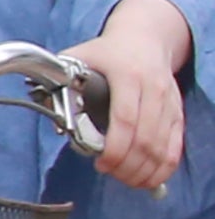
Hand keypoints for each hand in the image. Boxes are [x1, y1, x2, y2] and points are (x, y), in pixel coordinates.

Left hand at [74, 0, 191, 190]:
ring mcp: (170, 102)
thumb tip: (41, 104)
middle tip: (109, 173)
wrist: (145, 39)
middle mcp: (154, 89)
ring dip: (144, 170)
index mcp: (128, 75)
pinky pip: (176, 146)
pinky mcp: (178, 113)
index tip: (102, 164)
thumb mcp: (77, 57)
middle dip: (127, 165)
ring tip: (125, 179)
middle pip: (146, 139)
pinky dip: (164, 167)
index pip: (125, 119)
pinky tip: (149, 178)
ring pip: (163, 146)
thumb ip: (59, 80)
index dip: (115, 148)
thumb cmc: (106, 52)